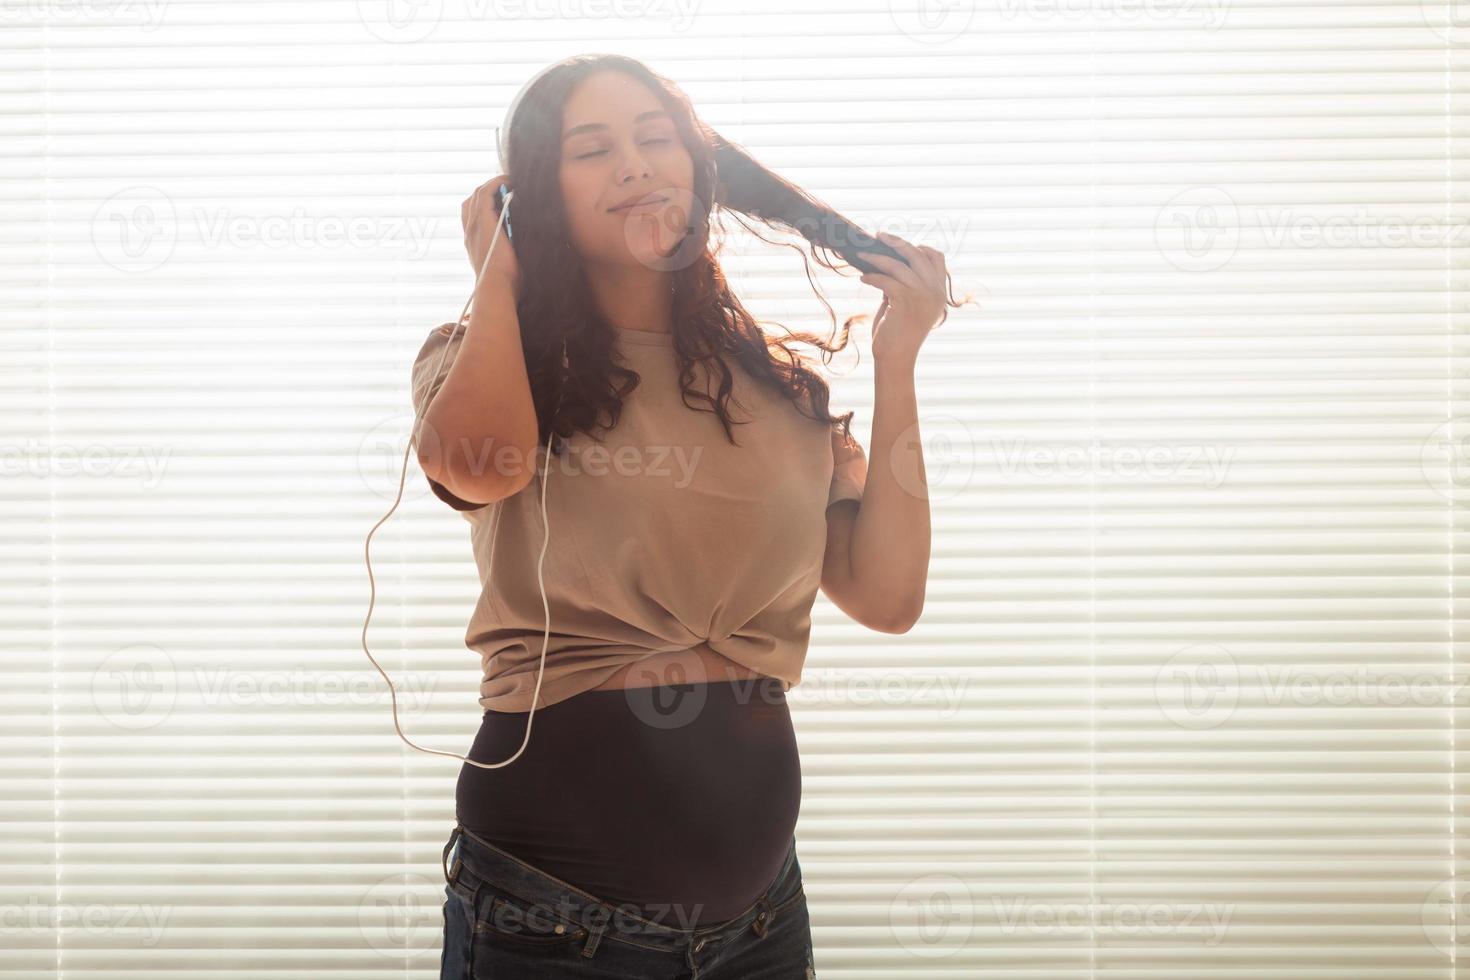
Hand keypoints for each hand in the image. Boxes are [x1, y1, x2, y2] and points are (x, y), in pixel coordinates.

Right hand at [462, 174, 520, 298]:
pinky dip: (497, 184)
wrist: (497, 287)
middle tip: (507, 188)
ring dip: (494, 185)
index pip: (472, 216)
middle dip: (489, 191)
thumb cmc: (506, 284)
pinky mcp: (482, 220)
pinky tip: (510, 181)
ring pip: (478, 194)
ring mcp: (474, 224)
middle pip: (472, 201)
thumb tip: (532, 243)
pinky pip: (486, 192)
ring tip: (510, 182)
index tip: (501, 202)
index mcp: (474, 243)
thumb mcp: (509, 264)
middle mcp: (470, 231)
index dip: (485, 205)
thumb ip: (514, 251)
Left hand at [856, 231, 949, 363]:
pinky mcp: (906, 302)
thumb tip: (890, 262)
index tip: (900, 244)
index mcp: (940, 292)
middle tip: (879, 235)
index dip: (920, 246)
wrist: (896, 357)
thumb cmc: (898, 332)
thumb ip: (906, 284)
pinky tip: (863, 278)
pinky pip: (886, 280)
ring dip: (877, 257)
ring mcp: (923, 296)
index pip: (937, 257)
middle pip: (918, 254)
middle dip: (897, 242)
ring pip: (899, 265)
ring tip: (862, 255)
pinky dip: (872, 276)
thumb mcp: (908, 304)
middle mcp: (935, 292)